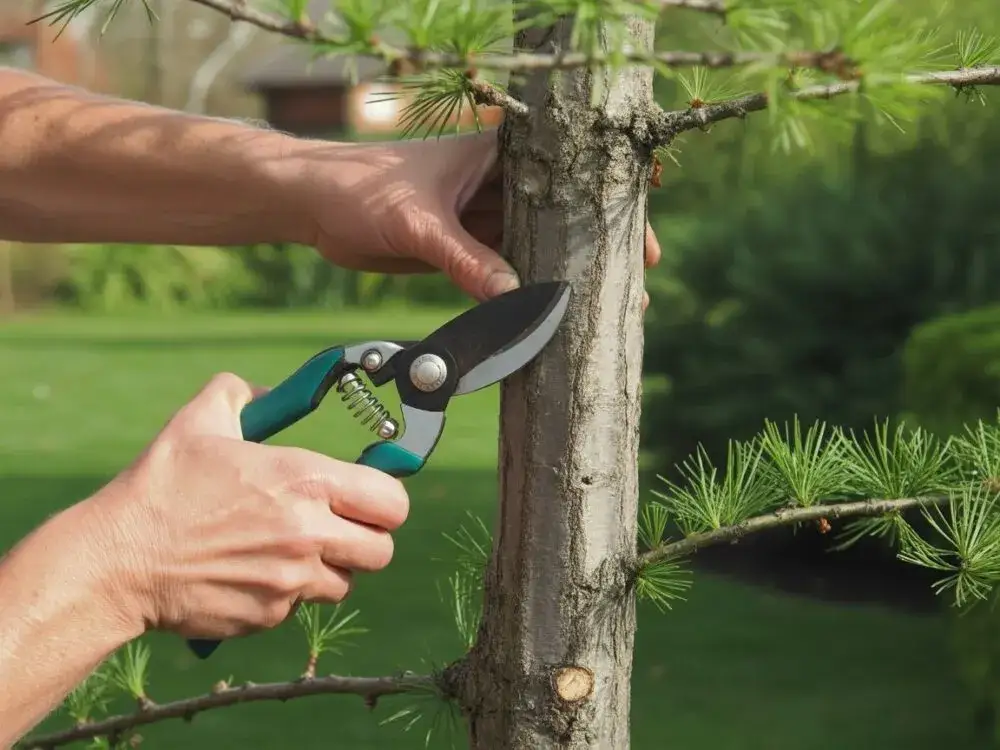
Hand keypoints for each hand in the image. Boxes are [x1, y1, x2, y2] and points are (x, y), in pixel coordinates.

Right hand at [89, 373, 408, 639]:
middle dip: (366, 539)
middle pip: (382, 551)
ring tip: (292, 548)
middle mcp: (308, 533)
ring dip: (329, 568)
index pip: (391, 502)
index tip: (368, 498)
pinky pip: (301, 607)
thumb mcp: (200, 421)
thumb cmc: (161, 488)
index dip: (385, 500)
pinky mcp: (270, 616)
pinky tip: (255, 571)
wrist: (118, 561)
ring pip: (345, 582)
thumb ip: (241, 393)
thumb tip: (268, 394)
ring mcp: (291, 581)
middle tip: (340, 527)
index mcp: (305, 481)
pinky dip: (288, 593)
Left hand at [296, 129, 661, 304]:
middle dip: (594, 252)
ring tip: (602, 309)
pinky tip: (549, 316)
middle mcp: (497, 185)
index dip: (609, 209)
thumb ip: (466, 260)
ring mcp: (481, 220)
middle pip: (560, 219)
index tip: (640, 244)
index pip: (568, 177)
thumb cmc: (360, 187)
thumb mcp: (418, 221)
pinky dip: (523, 294)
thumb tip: (515, 297)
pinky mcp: (463, 251)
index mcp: (496, 155)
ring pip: (534, 251)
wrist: (313, 206)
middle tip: (632, 288)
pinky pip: (502, 275)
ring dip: (563, 278)